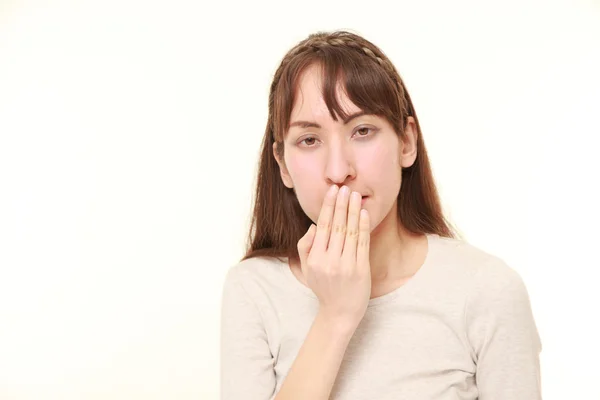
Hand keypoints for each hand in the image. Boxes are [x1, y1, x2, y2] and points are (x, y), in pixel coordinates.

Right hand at [297, 185, 370, 331]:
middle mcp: (330, 261)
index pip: (323, 226)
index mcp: (315, 259)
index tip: (332, 191)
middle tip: (344, 188)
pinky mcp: (361, 269)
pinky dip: (363, 226)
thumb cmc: (323, 287)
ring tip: (355, 195)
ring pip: (351, 232)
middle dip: (341, 204)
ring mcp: (347, 265)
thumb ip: (305, 246)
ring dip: (353, 211)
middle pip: (337, 226)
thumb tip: (314, 226)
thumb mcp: (307, 269)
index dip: (328, 207)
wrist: (340, 312)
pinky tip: (363, 213)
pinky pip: (362, 243)